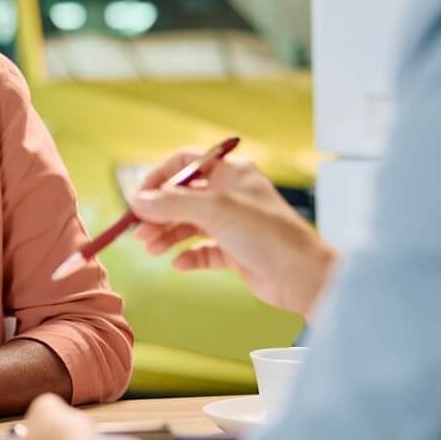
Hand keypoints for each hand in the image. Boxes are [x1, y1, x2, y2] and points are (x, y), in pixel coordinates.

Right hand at [129, 149, 338, 319]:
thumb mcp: (215, 211)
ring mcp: (233, 224)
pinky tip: (178, 263)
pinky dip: (188, 256)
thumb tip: (139, 200)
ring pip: (189, 224)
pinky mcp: (235, 251)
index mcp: (231, 173)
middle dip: (158, 213)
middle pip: (182, 197)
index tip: (139, 197)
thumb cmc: (270, 235)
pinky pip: (202, 250)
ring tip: (151, 249)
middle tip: (139, 230)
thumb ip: (173, 204)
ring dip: (167, 235)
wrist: (302, 276)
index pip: (185, 163)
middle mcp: (230, 195)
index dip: (159, 178)